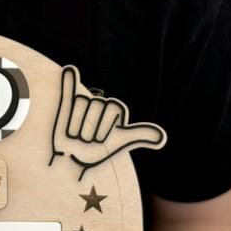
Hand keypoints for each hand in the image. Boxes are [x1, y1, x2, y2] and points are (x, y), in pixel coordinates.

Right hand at [49, 66, 165, 181]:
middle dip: (90, 129)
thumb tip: (163, 136)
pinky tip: (70, 71)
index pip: (113, 108)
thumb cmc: (99, 151)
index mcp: (114, 109)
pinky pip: (68, 90)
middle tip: (88, 140)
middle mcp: (98, 104)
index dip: (106, 128)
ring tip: (76, 135)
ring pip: (80, 104)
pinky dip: (68, 81)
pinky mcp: (66, 106)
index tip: (102, 140)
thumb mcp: (121, 143)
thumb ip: (140, 135)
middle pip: (96, 106)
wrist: (76, 159)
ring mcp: (82, 104)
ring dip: (76, 126)